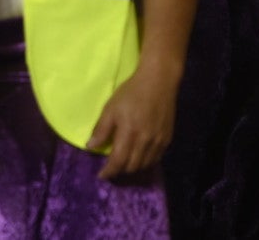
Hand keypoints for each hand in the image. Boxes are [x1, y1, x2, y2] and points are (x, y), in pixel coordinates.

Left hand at [87, 62, 179, 179]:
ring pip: (145, 164)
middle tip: (111, 169)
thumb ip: (102, 129)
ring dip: (133, 168)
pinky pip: (156, 158)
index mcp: (129, 133)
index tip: (102, 176)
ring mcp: (159, 141)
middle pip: (133, 166)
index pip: (119, 161)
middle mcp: (146, 141)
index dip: (109, 171)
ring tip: (123, 165)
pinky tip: (139, 158)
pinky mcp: (168, 139)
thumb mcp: (110, 108)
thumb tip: (90, 146)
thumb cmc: (130, 93)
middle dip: (120, 171)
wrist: (158, 83)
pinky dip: (146, 162)